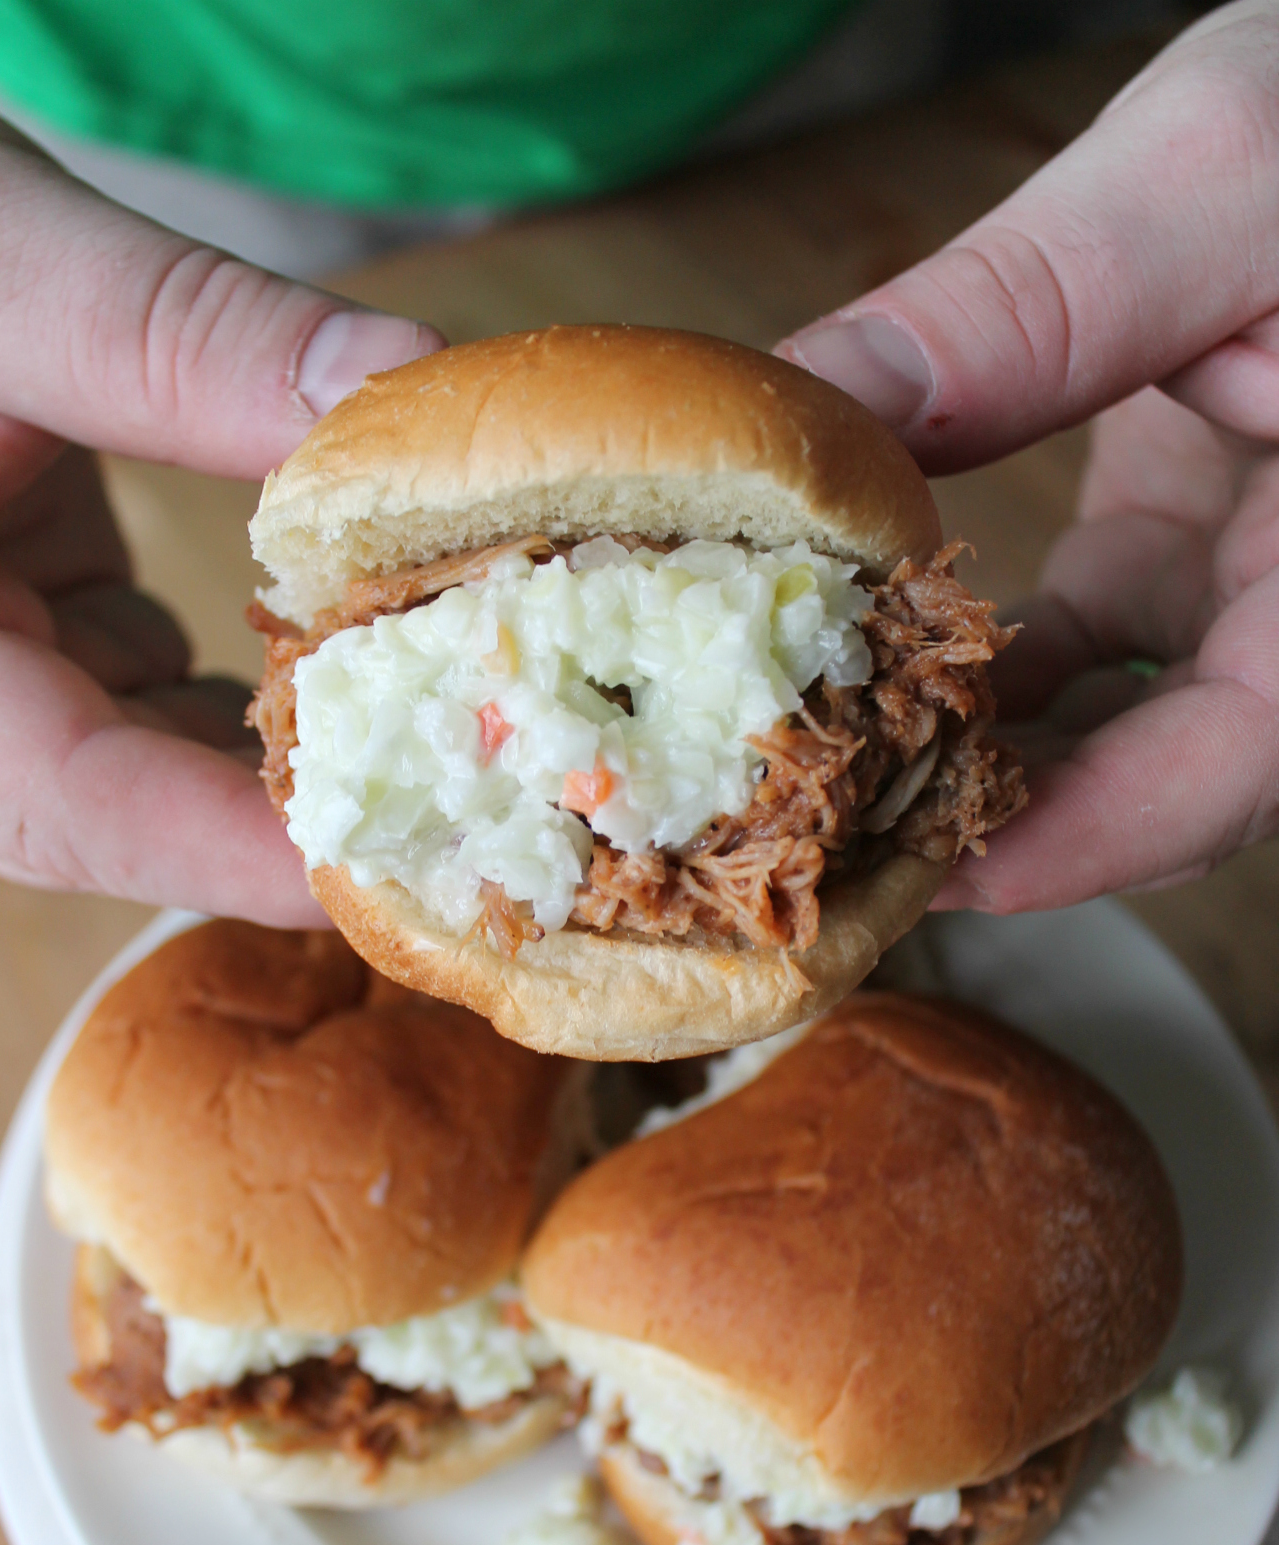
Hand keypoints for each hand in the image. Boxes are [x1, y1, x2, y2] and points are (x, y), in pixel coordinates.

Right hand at [0, 109, 442, 920]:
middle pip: (111, 810)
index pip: (56, 799)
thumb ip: (175, 335)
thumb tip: (400, 386)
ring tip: (441, 740)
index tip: (368, 872)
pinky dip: (258, 678)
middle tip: (453, 822)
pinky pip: (150, 694)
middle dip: (275, 823)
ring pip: (141, 761)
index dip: (216, 850)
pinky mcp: (31, 616)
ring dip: (284, 753)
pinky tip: (362, 653)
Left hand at [777, 1, 1278, 911]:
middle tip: (846, 836)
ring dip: (992, 748)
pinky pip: (1103, 648)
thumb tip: (814, 399)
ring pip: (1134, 727)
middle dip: (1020, 818)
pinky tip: (887, 645)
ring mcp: (1263, 578)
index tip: (958, 869)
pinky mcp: (1204, 544)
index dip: (1112, 833)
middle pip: (1182, 775)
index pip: (1255, 751)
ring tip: (839, 753)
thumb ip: (1038, 299)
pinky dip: (997, 663)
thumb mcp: (1224, 172)